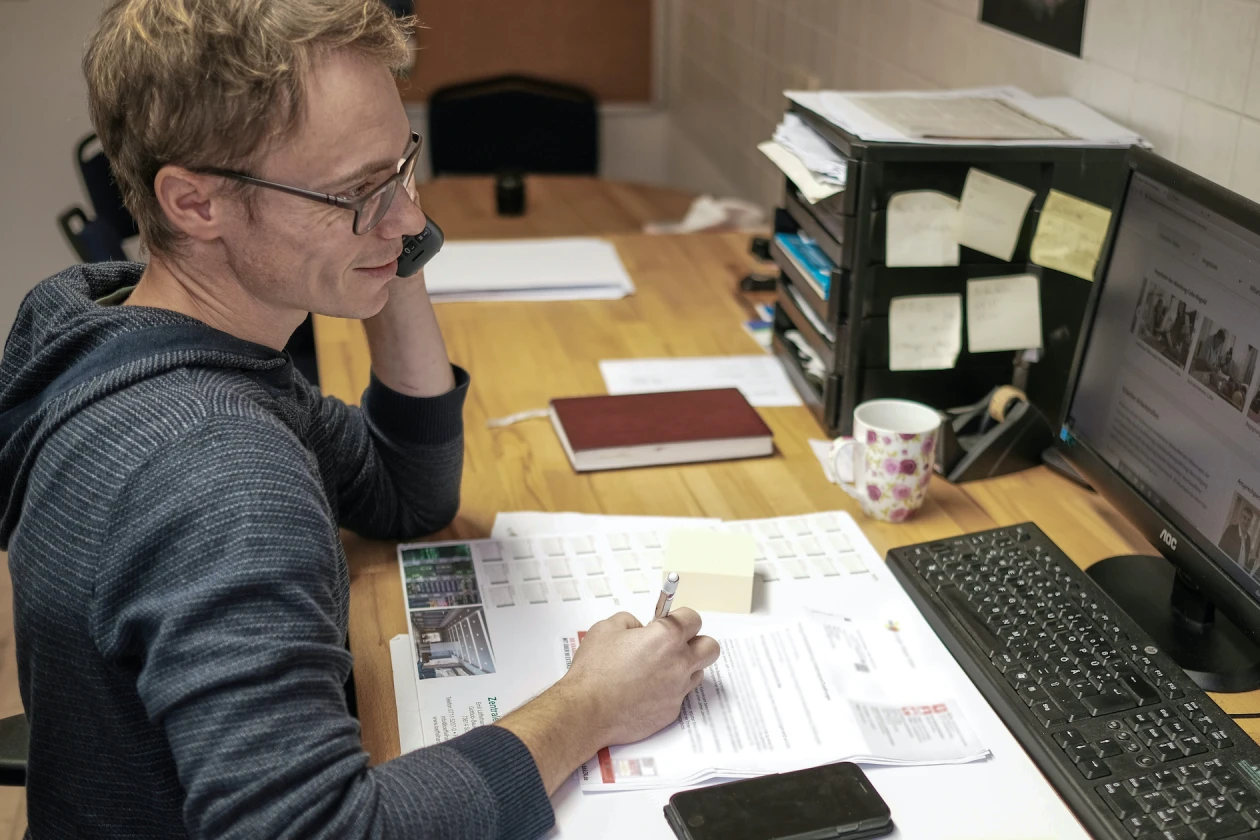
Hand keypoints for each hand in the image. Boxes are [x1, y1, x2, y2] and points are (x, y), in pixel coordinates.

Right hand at [563, 608, 719, 747]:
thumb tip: (640, 628)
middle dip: (696, 642)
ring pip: (697, 673)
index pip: (694, 619)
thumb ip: (630, 621)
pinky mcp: (671, 712)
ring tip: (658, 669)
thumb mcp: (607, 628)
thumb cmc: (594, 670)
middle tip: (675, 644)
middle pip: (710, 647)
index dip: (681, 618)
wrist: (587, 710)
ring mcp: (678, 690)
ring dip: (684, 668)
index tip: (670, 622)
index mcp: (667, 637)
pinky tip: (645, 691)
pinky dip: (668, 691)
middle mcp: (679, 663)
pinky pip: (679, 696)